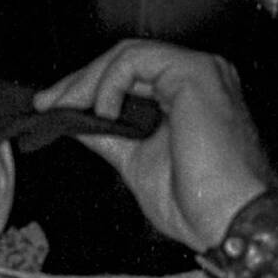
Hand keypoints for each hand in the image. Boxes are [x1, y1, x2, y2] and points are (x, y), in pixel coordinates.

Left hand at [35, 41, 276, 256]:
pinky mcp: (194, 73)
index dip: (88, 88)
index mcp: (186, 96)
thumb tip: (77, 123)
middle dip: (80, 82)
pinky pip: (136, 61)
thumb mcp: (137, 163)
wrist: (229, 221)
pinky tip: (103, 114)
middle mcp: (195, 78)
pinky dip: (109, 84)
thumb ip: (109, 137)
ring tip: (69, 109)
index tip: (54, 108)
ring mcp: (198, 71)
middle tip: (48, 104)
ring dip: (89, 82)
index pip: (130, 76)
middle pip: (125, 61)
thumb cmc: (200, 205)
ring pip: (127, 55)